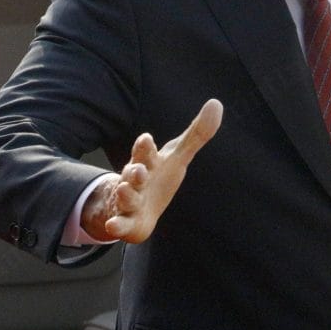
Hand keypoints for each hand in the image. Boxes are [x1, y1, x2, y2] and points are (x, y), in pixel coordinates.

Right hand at [82, 98, 222, 243]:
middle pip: (134, 173)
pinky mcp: (127, 221)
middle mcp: (135, 179)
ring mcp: (129, 200)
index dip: (145, 146)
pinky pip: (120, 224)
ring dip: (125, 193)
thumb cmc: (159, 176)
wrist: (137, 207)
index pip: (145, 151)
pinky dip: (116, 225)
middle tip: (138, 169)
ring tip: (126, 190)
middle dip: (135, 170)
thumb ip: (197, 134)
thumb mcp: (178, 156)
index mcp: (148, 162)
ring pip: (126, 196)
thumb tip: (217, 103)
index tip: (146, 139)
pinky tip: (114, 226)